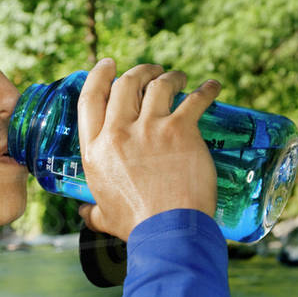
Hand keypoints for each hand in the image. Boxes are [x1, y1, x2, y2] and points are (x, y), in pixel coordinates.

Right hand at [75, 58, 220, 241]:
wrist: (168, 232)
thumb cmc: (137, 227)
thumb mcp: (105, 217)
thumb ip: (93, 211)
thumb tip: (85, 213)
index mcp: (96, 151)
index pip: (90, 100)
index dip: (99, 76)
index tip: (108, 65)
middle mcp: (119, 133)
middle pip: (126, 85)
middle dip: (140, 71)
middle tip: (152, 71)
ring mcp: (150, 129)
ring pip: (159, 85)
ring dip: (171, 77)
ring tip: (180, 78)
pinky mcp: (181, 131)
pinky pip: (195, 100)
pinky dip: (206, 91)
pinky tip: (212, 87)